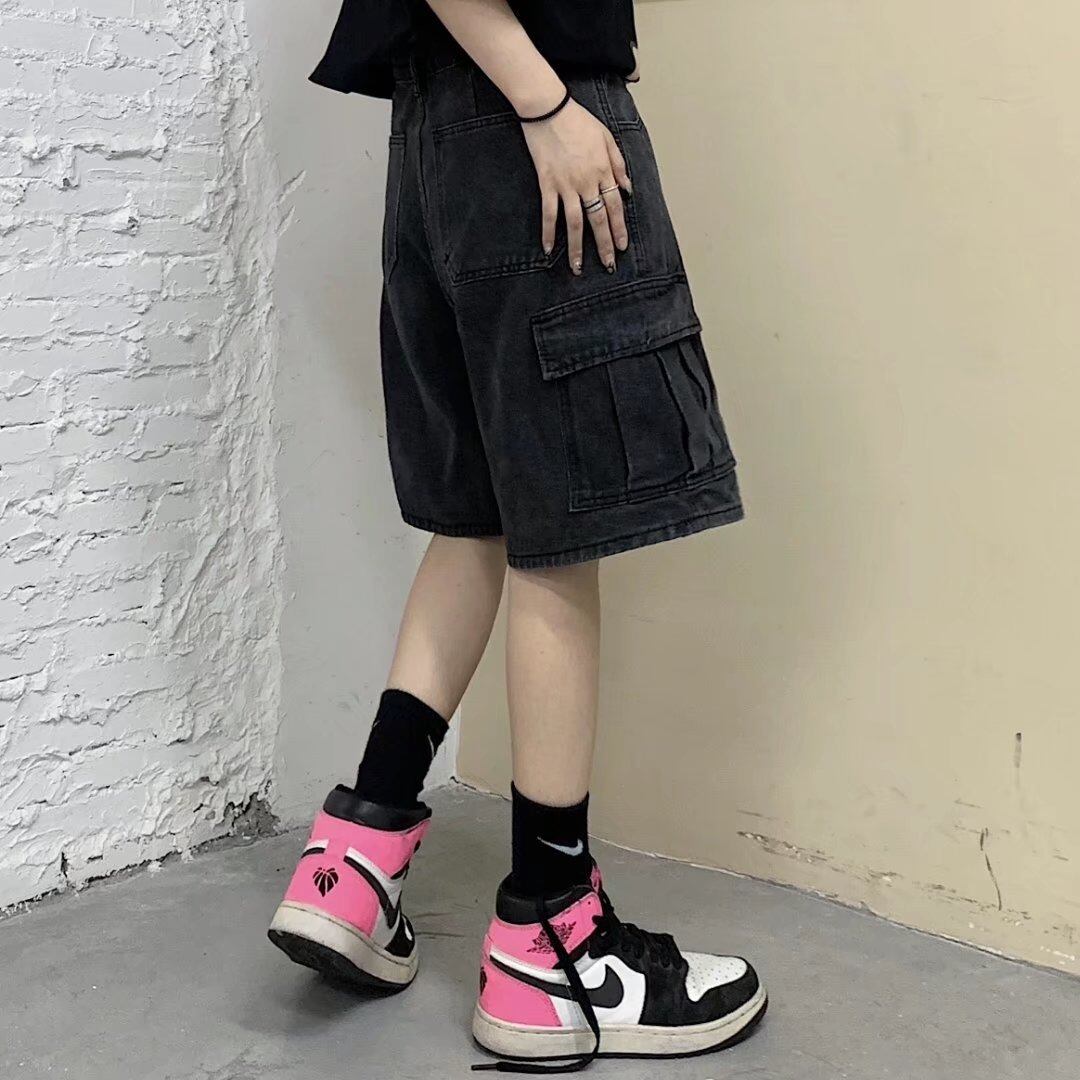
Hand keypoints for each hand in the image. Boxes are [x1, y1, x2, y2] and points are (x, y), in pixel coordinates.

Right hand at [521, 98, 632, 274]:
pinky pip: (549, 213)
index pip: (615, 207)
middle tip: (608, 265)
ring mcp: (566, 185)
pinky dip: (548, 232)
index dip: (619, 229)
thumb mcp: (606, 137)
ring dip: (577, 248)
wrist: (548, 108)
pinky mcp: (547, 183)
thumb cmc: (578, 120)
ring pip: (575, 223)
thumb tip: (628, 188)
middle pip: (598, 220)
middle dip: (604, 245)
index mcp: (603, 171)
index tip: (622, 247)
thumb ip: (618, 164)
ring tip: (578, 267)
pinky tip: (549, 249)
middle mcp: (587, 182)